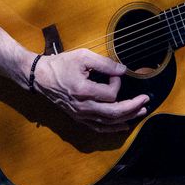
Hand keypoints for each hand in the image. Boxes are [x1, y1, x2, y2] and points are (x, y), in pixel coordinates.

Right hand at [30, 49, 149, 131]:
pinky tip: (123, 125)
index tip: (114, 73)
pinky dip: (112, 128)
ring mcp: (80, 115)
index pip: (111, 93)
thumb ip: (104, 63)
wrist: (39, 77)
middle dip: (133, 107)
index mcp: (84, 91)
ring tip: (141, 112)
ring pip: (108, 122)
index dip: (117, 82)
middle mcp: (83, 107)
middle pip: (114, 113)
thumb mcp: (82, 56)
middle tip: (145, 101)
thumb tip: (123, 70)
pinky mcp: (78, 118)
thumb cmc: (60, 65)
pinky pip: (98, 127)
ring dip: (127, 118)